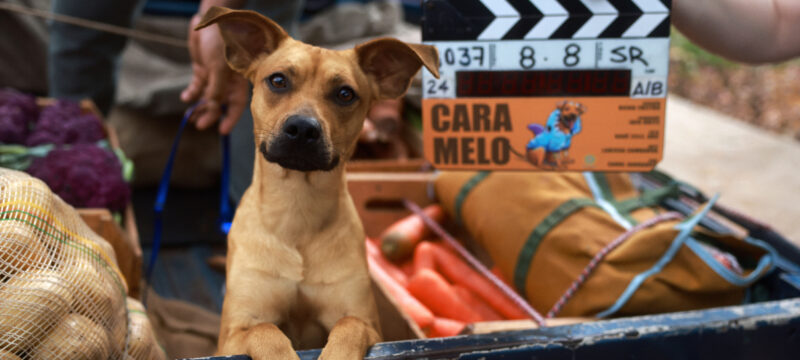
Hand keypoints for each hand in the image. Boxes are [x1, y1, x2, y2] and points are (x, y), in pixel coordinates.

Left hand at [180, 14, 247, 134]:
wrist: (209, 20)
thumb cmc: (221, 42)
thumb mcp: (219, 68)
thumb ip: (216, 89)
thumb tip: (212, 108)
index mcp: (239, 81)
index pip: (237, 105)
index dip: (230, 118)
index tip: (222, 131)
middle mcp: (228, 81)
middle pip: (220, 103)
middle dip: (210, 115)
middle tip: (199, 126)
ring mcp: (214, 75)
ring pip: (207, 96)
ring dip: (199, 107)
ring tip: (190, 117)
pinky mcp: (202, 69)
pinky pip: (197, 85)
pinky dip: (192, 92)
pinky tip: (186, 98)